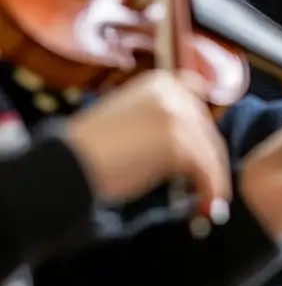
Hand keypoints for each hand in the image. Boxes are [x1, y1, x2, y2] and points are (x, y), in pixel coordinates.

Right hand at [60, 70, 232, 219]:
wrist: (66, 165)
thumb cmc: (89, 153)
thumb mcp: (129, 122)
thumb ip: (158, 123)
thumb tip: (187, 147)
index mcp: (159, 82)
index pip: (196, 104)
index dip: (201, 132)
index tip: (204, 155)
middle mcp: (172, 92)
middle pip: (204, 128)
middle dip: (207, 158)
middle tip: (209, 185)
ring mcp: (176, 115)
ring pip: (208, 149)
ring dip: (212, 177)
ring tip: (210, 200)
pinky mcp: (176, 141)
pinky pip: (205, 167)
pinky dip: (210, 187)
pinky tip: (208, 203)